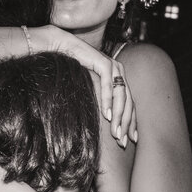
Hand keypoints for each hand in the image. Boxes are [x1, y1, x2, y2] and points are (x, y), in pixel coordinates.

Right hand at [37, 25, 136, 146]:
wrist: (60, 48)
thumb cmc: (71, 70)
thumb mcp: (88, 88)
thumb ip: (97, 99)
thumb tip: (101, 122)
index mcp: (118, 78)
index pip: (129, 104)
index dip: (131, 122)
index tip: (131, 140)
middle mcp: (119, 72)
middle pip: (128, 102)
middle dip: (126, 124)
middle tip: (123, 142)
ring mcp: (113, 66)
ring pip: (121, 96)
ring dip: (118, 116)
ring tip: (115, 134)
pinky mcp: (104, 62)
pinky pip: (109, 85)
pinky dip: (108, 101)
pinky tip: (106, 116)